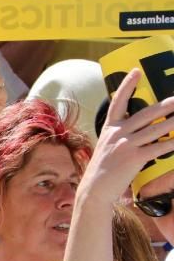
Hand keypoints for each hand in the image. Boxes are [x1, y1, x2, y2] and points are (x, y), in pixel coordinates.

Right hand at [79, 69, 173, 205]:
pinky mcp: (134, 158)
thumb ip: (121, 136)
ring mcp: (125, 145)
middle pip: (145, 114)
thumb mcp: (107, 147)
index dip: (127, 86)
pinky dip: (172, 143)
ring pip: (156, 129)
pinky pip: (158, 147)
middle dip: (165, 105)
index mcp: (109, 129)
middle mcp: (117, 134)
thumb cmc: (102, 171)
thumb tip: (142, 129)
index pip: (118, 102)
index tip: (136, 71)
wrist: (94, 190)